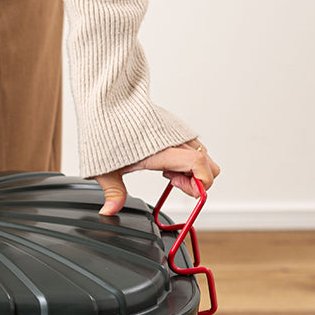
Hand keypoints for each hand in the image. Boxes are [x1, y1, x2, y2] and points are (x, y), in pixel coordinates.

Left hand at [94, 137, 219, 216]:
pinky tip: (164, 159)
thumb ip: (114, 192)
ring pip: (204, 155)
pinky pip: (194, 145)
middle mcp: (175, 139)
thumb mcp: (106, 168)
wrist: (105, 104)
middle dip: (198, 180)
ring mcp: (178, 132)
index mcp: (161, 150)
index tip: (181, 189)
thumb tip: (110, 210)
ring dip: (191, 169)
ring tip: (164, 169)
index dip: (199, 184)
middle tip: (172, 181)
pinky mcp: (176, 127)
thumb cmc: (106, 132)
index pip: (198, 165)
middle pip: (209, 164)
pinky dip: (186, 158)